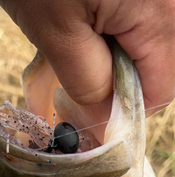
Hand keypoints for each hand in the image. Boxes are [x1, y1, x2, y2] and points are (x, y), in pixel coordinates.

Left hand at [0, 0, 174, 114]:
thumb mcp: (57, 33)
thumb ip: (89, 83)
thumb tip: (106, 121)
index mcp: (159, 13)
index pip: (159, 90)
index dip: (123, 113)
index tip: (89, 115)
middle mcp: (168, 2)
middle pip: (155, 68)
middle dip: (116, 84)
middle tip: (76, 79)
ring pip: (144, 46)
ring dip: (110, 58)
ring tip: (74, 42)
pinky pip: (135, 21)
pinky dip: (107, 33)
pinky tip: (81, 20)